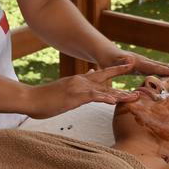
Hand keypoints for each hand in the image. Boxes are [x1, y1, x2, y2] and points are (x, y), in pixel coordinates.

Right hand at [23, 63, 139, 118]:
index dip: (115, 71)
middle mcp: (81, 81)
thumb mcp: (64, 89)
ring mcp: (78, 88)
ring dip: (120, 94)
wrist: (30, 98)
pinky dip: (105, 98)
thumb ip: (77, 85)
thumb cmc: (45, 97)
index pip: (100, 75)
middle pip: (106, 78)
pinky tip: (114, 100)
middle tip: (138, 79)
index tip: (128, 68)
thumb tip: (89, 76)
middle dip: (122, 78)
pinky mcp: (74, 96)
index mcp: (79, 80)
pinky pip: (93, 97)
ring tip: (134, 96)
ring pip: (104, 89)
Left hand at [97, 49, 168, 76]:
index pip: (154, 67)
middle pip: (162, 65)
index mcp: (138, 62)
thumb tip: (131, 60)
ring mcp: (144, 63)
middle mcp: (144, 61)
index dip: (166, 70)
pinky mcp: (143, 66)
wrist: (105, 53)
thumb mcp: (112, 62)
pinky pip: (158, 69)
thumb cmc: (107, 60)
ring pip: (162, 66)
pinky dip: (167, 71)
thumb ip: (121, 62)